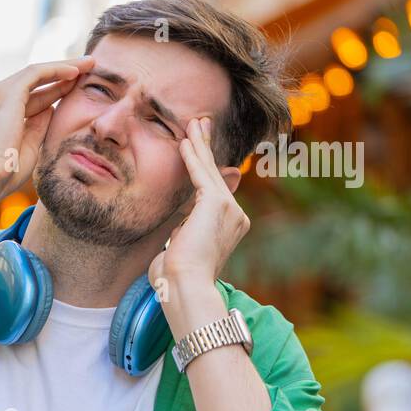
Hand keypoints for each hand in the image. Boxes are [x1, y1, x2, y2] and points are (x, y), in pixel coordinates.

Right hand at [0, 58, 91, 198]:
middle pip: (31, 81)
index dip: (52, 92)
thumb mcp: (27, 146)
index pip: (26, 97)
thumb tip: (51, 108)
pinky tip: (77, 71)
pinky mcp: (6, 92)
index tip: (76, 89)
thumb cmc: (2, 175)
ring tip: (89, 64)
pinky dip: (57, 70)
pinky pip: (36, 73)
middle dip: (60, 75)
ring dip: (64, 67)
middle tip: (88, 67)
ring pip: (35, 73)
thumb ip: (37, 125)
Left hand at [148, 116, 248, 293]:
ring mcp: (229, 208)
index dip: (204, 171)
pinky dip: (192, 156)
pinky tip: (185, 141)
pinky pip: (200, 174)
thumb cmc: (176, 281)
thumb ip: (181, 238)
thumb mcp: (181, 254)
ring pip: (209, 170)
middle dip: (206, 148)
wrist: (186, 287)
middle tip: (200, 124)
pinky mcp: (215, 203)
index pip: (212, 194)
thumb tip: (177, 233)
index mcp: (229, 228)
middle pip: (216, 175)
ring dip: (199, 144)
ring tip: (193, 123)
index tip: (196, 154)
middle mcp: (235, 216)